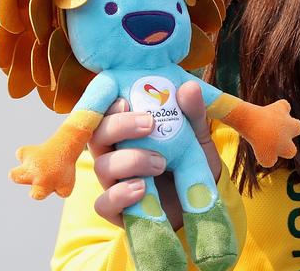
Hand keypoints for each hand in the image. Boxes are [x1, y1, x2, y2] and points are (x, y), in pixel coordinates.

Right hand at [89, 81, 221, 228]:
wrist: (202, 203)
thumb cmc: (192, 163)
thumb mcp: (198, 136)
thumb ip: (192, 114)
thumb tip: (189, 87)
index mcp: (127, 132)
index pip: (106, 113)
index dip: (108, 106)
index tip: (125, 100)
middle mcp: (114, 154)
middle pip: (97, 135)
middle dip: (119, 126)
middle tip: (149, 124)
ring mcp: (113, 182)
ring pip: (101, 166)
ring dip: (130, 161)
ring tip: (161, 163)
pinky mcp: (117, 210)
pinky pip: (103, 204)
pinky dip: (119, 195)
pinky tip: (142, 189)